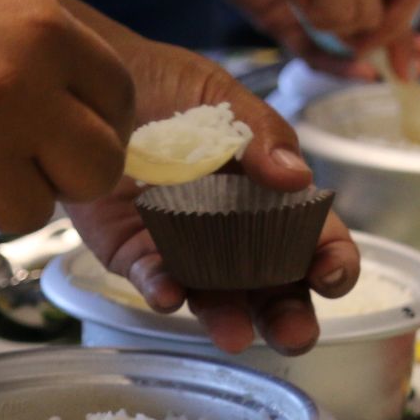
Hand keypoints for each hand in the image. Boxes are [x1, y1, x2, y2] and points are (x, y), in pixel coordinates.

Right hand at [0, 0, 131, 236]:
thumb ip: (48, 45)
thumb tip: (89, 104)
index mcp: (45, 34)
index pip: (120, 102)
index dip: (104, 119)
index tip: (77, 125)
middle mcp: (20, 95)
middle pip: (97, 172)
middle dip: (72, 172)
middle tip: (38, 159)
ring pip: (31, 211)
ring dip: (6, 193)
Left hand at [65, 40, 359, 355]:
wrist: (87, 83)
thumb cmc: (164, 84)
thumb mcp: (220, 96)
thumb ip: (260, 134)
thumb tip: (296, 177)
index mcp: (268, 195)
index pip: (312, 237)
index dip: (330, 261)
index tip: (331, 275)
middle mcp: (233, 232)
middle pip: (272, 285)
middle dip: (288, 315)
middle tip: (295, 336)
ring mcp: (184, 249)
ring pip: (215, 296)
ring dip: (227, 318)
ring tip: (233, 335)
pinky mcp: (135, 255)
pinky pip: (154, 280)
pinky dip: (163, 290)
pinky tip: (169, 293)